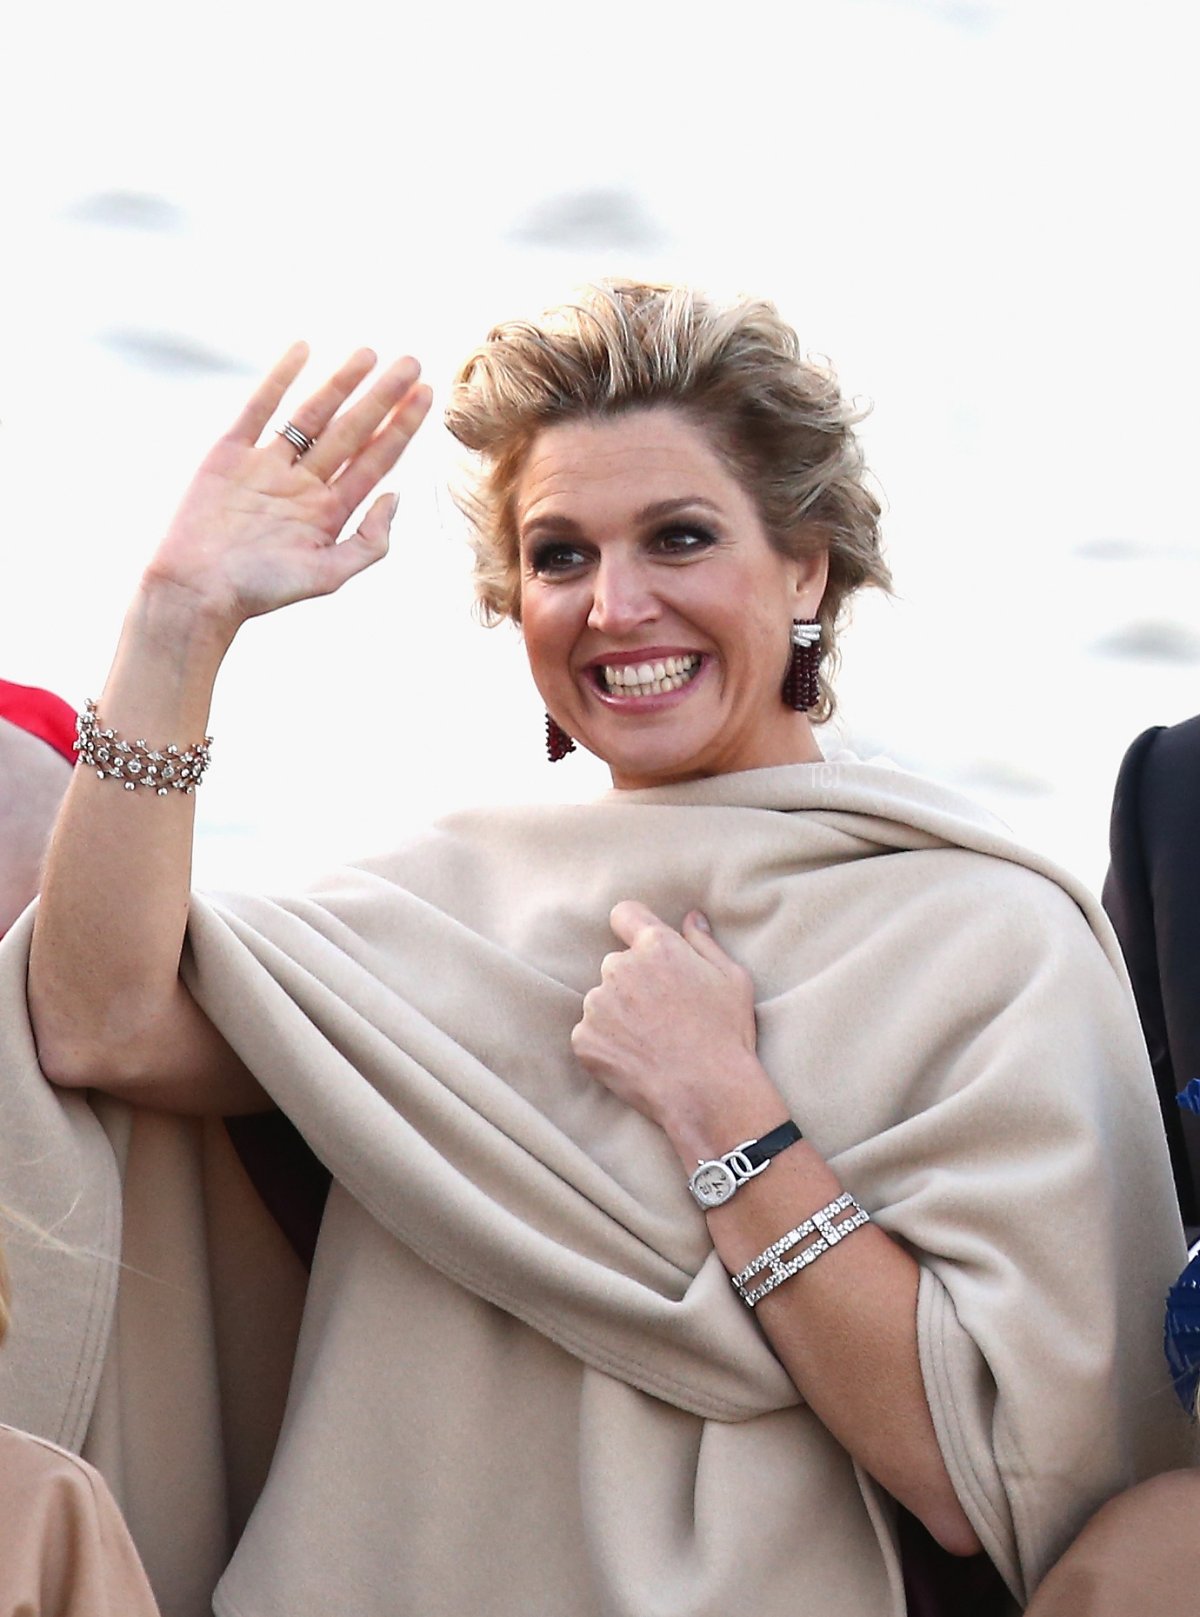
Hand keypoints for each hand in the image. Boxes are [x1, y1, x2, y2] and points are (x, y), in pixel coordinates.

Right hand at [143, 344, 431, 637]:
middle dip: (382, 397)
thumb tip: (397, 496)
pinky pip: (259, 408)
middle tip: (412, 362)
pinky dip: (279, 379)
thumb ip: (369, 541)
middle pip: (352, 431)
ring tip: (369, 352)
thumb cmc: (260, 591)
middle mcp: (303, 484)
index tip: (426, 396)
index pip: (374, 460)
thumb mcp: (329, 575)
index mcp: (329, 511)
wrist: (196, 590)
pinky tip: (303, 349)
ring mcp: (267, 466)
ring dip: (341, 382)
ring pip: (312, 415)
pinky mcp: (230, 454)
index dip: (401, 428)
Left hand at [571, 901, 762, 1140]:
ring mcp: (598, 1004)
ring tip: (652, 1042)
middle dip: (634, 981)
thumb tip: (690, 918)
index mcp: (656, 946)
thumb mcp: (732, 979)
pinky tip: (636, 1059)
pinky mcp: (584, 1039)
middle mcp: (620, 967)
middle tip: (662, 1014)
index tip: (642, 946)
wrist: (708, 1092)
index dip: (633, 927)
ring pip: (603, 1000)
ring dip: (619, 1014)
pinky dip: (607, 1044)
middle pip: (618, 964)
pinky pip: (591, 1033)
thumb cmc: (726, 1034)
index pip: (625, 914)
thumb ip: (704, 942)